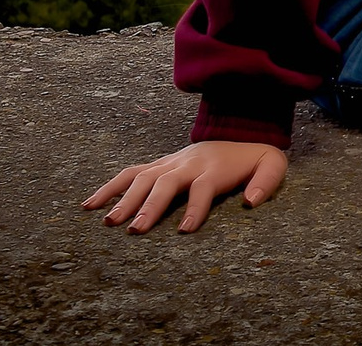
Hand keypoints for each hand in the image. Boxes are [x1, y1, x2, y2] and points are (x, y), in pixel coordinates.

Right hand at [82, 141, 287, 233]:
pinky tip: (89, 205)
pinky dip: (109, 187)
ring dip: (125, 199)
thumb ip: (266, 182)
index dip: (196, 208)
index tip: (186, 230)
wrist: (238, 131)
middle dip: (151, 206)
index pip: (204, 188)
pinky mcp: (157, 165)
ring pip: (143, 178)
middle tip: (135, 230)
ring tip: (109, 221)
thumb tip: (252, 202)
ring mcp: (169, 163)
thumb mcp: (272, 165)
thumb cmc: (253, 159)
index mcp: (214, 168)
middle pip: (167, 183)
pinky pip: (129, 173)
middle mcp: (188, 164)